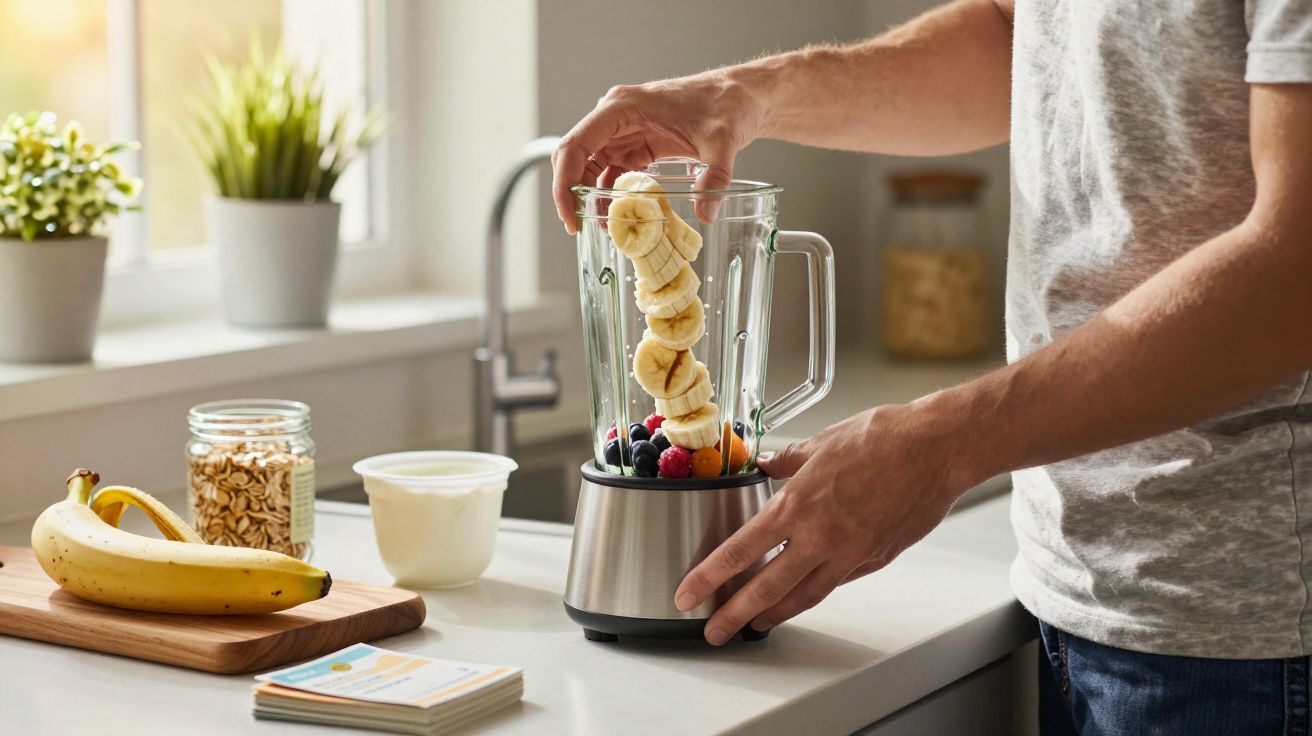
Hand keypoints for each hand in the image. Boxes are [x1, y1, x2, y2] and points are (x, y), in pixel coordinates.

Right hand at [550, 69, 764, 233]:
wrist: (740, 97)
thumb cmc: (727, 104)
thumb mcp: (722, 141)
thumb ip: (714, 176)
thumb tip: (706, 213)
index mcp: (623, 107)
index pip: (576, 144)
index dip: (564, 182)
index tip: (570, 215)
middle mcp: (616, 117)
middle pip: (576, 157)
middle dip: (572, 194)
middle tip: (578, 228)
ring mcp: (625, 131)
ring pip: (591, 167)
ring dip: (592, 197)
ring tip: (606, 228)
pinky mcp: (637, 144)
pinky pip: (612, 171)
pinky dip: (610, 195)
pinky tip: (619, 216)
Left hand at [672, 402, 976, 644]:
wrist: (937, 450)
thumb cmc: (886, 438)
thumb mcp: (821, 442)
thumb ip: (788, 461)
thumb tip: (767, 464)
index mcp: (797, 506)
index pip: (739, 552)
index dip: (709, 578)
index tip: (688, 594)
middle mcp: (819, 538)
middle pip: (765, 589)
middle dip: (733, 615)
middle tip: (714, 631)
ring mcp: (849, 554)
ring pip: (802, 597)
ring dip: (773, 614)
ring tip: (754, 624)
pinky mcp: (874, 560)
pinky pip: (836, 583)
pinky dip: (814, 592)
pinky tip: (803, 594)